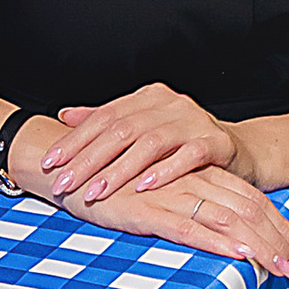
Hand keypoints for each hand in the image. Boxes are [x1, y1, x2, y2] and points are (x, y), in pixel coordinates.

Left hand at [40, 81, 243, 209]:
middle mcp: (170, 104)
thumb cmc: (183, 144)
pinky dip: (164, 172)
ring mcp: (194, 121)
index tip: (50, 162)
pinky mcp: (216, 143)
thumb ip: (106, 121)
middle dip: (89, 159)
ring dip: (120, 170)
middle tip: (65, 182)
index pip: (104, 116)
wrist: (238, 152)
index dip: (75, 140)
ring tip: (96, 191)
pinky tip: (143, 187)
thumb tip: (65, 115)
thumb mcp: (143, 129)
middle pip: (122, 130)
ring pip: (150, 143)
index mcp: (148, 97)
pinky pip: (187, 157)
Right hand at [73, 162, 288, 278]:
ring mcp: (170, 195)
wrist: (68, 166)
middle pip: (249, 210)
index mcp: (199, 174)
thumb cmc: (116, 182)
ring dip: (260, 246)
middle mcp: (191, 180)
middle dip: (280, 241)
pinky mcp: (146, 210)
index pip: (251, 199)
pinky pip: (189, 227)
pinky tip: (238, 255)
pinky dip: (217, 243)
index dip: (280, 224)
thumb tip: (227, 233)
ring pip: (228, 219)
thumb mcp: (163, 192)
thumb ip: (193, 204)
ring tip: (282, 268)